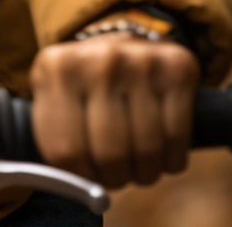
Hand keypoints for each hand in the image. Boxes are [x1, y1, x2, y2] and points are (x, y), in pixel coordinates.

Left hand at [29, 33, 199, 187]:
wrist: (124, 44)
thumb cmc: (85, 85)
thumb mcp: (54, 96)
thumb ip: (53, 137)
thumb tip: (74, 188)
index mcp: (56, 67)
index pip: (66, 151)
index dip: (80, 178)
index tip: (88, 177)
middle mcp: (98, 59)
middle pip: (110, 154)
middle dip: (115, 177)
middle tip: (116, 175)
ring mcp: (140, 61)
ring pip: (147, 150)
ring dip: (145, 173)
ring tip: (138, 167)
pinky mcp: (178, 67)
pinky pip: (177, 138)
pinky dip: (172, 160)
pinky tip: (163, 156)